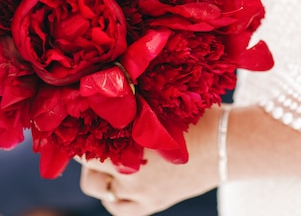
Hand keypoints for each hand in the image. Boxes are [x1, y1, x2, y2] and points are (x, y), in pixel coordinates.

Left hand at [79, 107, 221, 215]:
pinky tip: (120, 185)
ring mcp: (141, 193)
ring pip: (100, 192)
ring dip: (99, 178)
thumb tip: (101, 96)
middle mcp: (130, 174)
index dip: (76, 137)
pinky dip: (115, 199)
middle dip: (86, 158)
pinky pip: (120, 209)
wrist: (226, 144)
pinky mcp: (153, 204)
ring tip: (109, 163)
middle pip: (88, 172)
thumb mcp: (159, 107)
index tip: (73, 128)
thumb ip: (130, 109)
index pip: (84, 148)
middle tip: (94, 143)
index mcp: (129, 146)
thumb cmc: (195, 118)